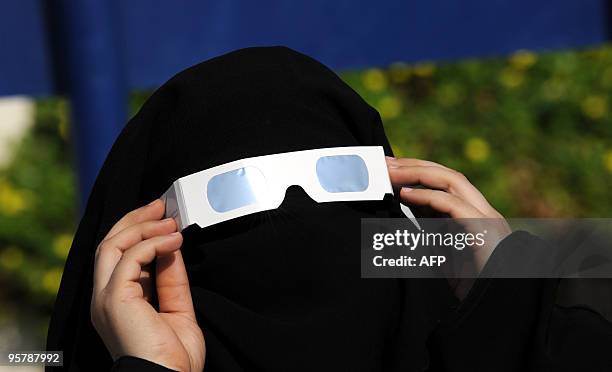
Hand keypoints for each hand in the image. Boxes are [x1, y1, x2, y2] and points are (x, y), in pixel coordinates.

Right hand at [91, 199, 204, 371]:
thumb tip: (173, 247)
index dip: (139, 231)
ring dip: (143, 227)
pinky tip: (174, 240)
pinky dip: (153, 243)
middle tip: (161, 205)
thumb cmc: (174, 357)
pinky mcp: (114, 298)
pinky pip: (130, 257)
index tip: (163, 217)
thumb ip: (172, 279)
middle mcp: (105, 298)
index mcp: (117, 302)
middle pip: (110, 244)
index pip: (119, 256)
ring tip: (170, 221)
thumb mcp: (177, 309)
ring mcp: (106, 297)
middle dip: (135, 220)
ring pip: (113, 245)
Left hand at [386, 157, 511, 297]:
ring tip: (390, 172)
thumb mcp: (438, 256)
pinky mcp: (485, 231)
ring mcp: (487, 219)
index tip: (389, 169)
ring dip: (418, 173)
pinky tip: (405, 195)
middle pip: (448, 176)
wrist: (489, 315)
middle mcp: (482, 213)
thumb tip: (396, 214)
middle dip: (414, 166)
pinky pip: (453, 205)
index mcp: (472, 218)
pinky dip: (427, 196)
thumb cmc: (464, 291)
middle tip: (384, 163)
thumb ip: (425, 234)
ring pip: (453, 181)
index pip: (444, 183)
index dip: (417, 172)